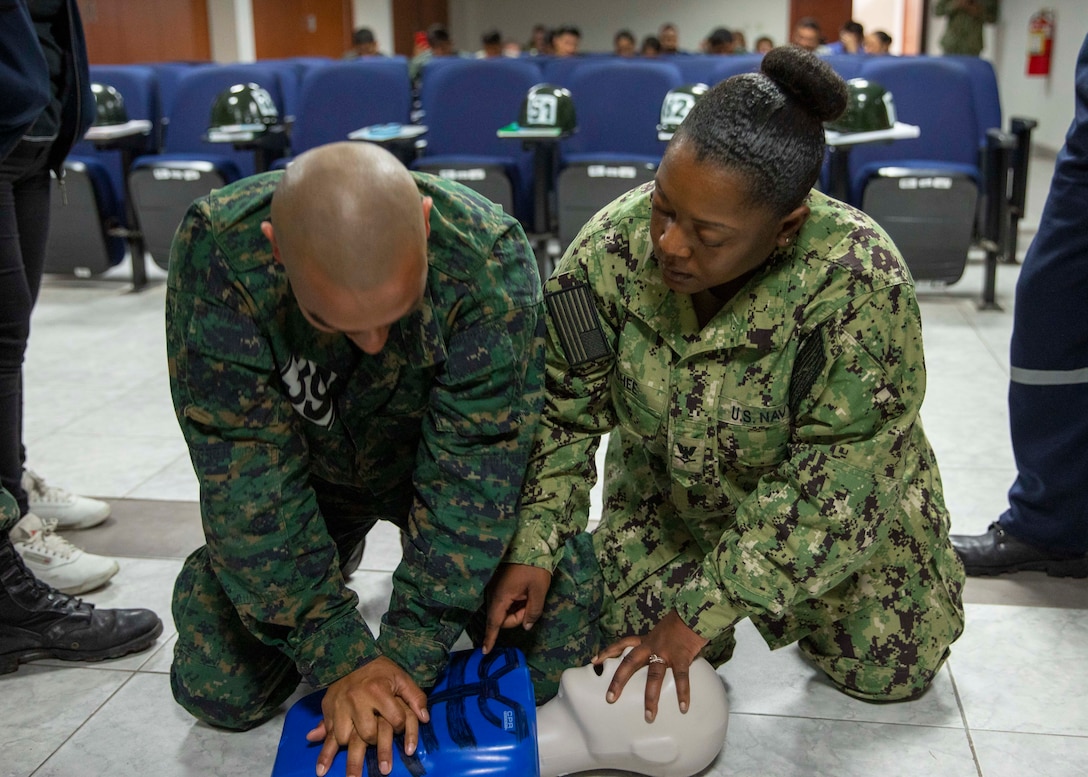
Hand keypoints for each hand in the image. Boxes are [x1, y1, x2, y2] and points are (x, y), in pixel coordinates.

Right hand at [305, 657, 429, 776]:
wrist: (351, 656)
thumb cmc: (380, 670)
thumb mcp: (401, 678)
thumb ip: (415, 697)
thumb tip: (425, 719)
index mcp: (378, 690)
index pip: (395, 720)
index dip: (401, 726)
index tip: (399, 724)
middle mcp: (357, 699)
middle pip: (368, 733)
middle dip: (377, 742)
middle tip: (379, 742)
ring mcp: (340, 706)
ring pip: (345, 738)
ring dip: (352, 746)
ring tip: (357, 753)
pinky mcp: (328, 710)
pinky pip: (326, 735)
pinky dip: (325, 753)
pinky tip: (322, 770)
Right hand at [480, 562, 551, 652]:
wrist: (528, 542)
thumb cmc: (533, 566)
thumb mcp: (538, 590)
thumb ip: (533, 611)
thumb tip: (527, 625)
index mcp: (500, 597)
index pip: (494, 623)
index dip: (490, 638)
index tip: (485, 651)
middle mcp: (492, 593)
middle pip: (501, 617)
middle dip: (517, 616)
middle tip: (531, 603)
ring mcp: (493, 586)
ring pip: (503, 607)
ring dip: (516, 606)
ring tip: (528, 593)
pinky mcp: (496, 581)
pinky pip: (503, 598)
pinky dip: (513, 599)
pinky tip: (523, 590)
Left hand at [593, 610, 708, 722]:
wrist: (695, 611)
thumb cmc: (681, 622)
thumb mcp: (663, 631)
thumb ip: (659, 644)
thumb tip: (660, 658)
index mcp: (646, 639)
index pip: (622, 644)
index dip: (608, 652)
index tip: (594, 662)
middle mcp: (651, 645)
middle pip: (629, 662)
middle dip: (618, 680)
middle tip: (610, 698)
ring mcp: (665, 651)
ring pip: (653, 676)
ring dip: (651, 697)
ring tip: (649, 716)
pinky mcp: (681, 656)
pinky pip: (681, 677)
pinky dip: (683, 693)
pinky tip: (683, 708)